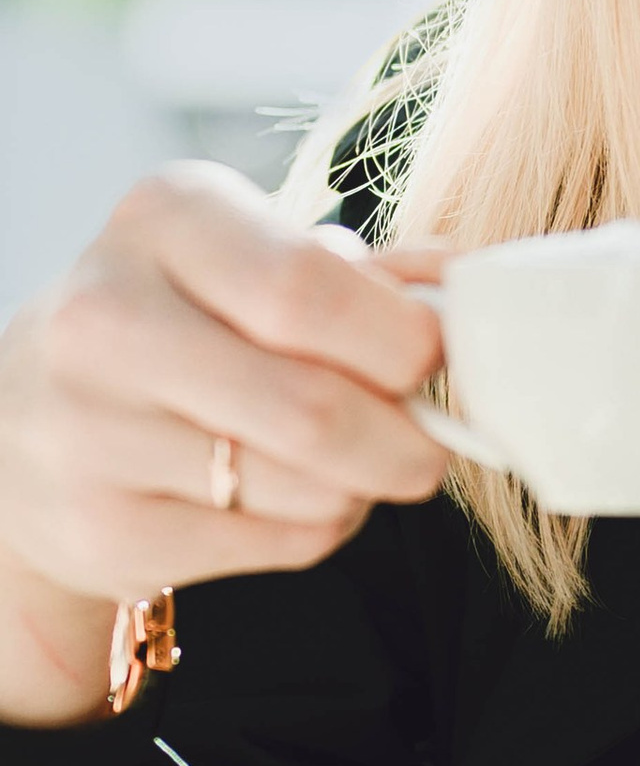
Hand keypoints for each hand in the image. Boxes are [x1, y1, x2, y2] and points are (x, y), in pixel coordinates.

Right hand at [0, 164, 451, 724]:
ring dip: (364, 486)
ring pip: (309, 489)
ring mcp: (90, 434)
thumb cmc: (182, 325)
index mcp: (166, 220)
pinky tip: (282, 496)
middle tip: (428, 441)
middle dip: (405, 437)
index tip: (435, 357)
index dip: (403, 337)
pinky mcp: (103, 531)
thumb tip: (469, 282)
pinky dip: (318, 527)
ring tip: (345, 462)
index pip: (307, 287)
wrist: (32, 422)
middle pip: (314, 407)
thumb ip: (367, 273)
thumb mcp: (254, 258)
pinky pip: (279, 545)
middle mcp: (106, 319)